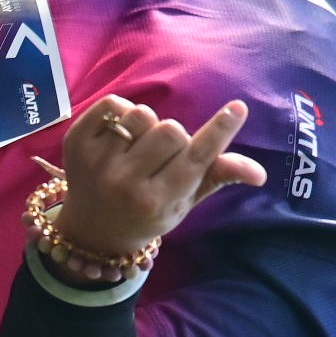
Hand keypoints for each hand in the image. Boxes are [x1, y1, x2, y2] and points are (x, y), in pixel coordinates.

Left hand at [43, 95, 267, 287]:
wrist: (93, 231)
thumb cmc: (148, 212)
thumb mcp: (185, 203)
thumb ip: (217, 179)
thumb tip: (260, 172)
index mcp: (158, 202)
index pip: (196, 158)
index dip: (219, 131)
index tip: (237, 108)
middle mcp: (125, 185)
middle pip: (171, 130)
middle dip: (174, 136)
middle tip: (163, 154)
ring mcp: (96, 165)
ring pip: (141, 115)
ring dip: (147, 124)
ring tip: (139, 146)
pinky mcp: (75, 145)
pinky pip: (112, 105)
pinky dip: (121, 112)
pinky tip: (119, 135)